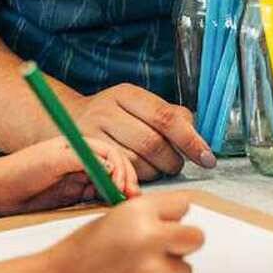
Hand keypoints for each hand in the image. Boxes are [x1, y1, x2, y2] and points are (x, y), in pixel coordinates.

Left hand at [0, 136, 138, 216]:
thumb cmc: (20, 170)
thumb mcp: (52, 160)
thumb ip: (83, 160)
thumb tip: (112, 167)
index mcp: (79, 146)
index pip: (111, 154)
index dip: (121, 168)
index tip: (122, 185)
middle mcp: (82, 160)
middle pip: (114, 168)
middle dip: (126, 181)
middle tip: (131, 197)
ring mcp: (78, 178)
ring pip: (108, 184)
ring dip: (120, 192)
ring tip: (128, 204)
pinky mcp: (73, 195)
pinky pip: (97, 197)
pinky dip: (108, 201)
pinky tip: (113, 208)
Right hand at [36, 192, 204, 272]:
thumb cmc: (82, 251)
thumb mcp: (116, 218)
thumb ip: (150, 215)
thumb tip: (182, 218)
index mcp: (139, 211)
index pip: (184, 205)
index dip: (174, 216)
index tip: (165, 223)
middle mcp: (149, 237)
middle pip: (197, 237)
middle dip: (185, 243)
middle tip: (166, 248)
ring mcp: (152, 269)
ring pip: (185, 269)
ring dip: (170, 270)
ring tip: (138, 270)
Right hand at [71, 83, 215, 178]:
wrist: (65, 120)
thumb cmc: (114, 115)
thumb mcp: (139, 106)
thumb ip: (170, 115)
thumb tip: (197, 134)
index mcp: (126, 94)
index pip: (166, 117)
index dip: (190, 140)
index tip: (206, 157)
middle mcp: (107, 111)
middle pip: (153, 143)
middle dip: (173, 159)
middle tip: (177, 163)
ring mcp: (92, 134)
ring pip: (138, 162)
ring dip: (157, 171)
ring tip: (158, 168)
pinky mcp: (86, 158)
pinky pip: (121, 174)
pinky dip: (139, 178)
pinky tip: (141, 173)